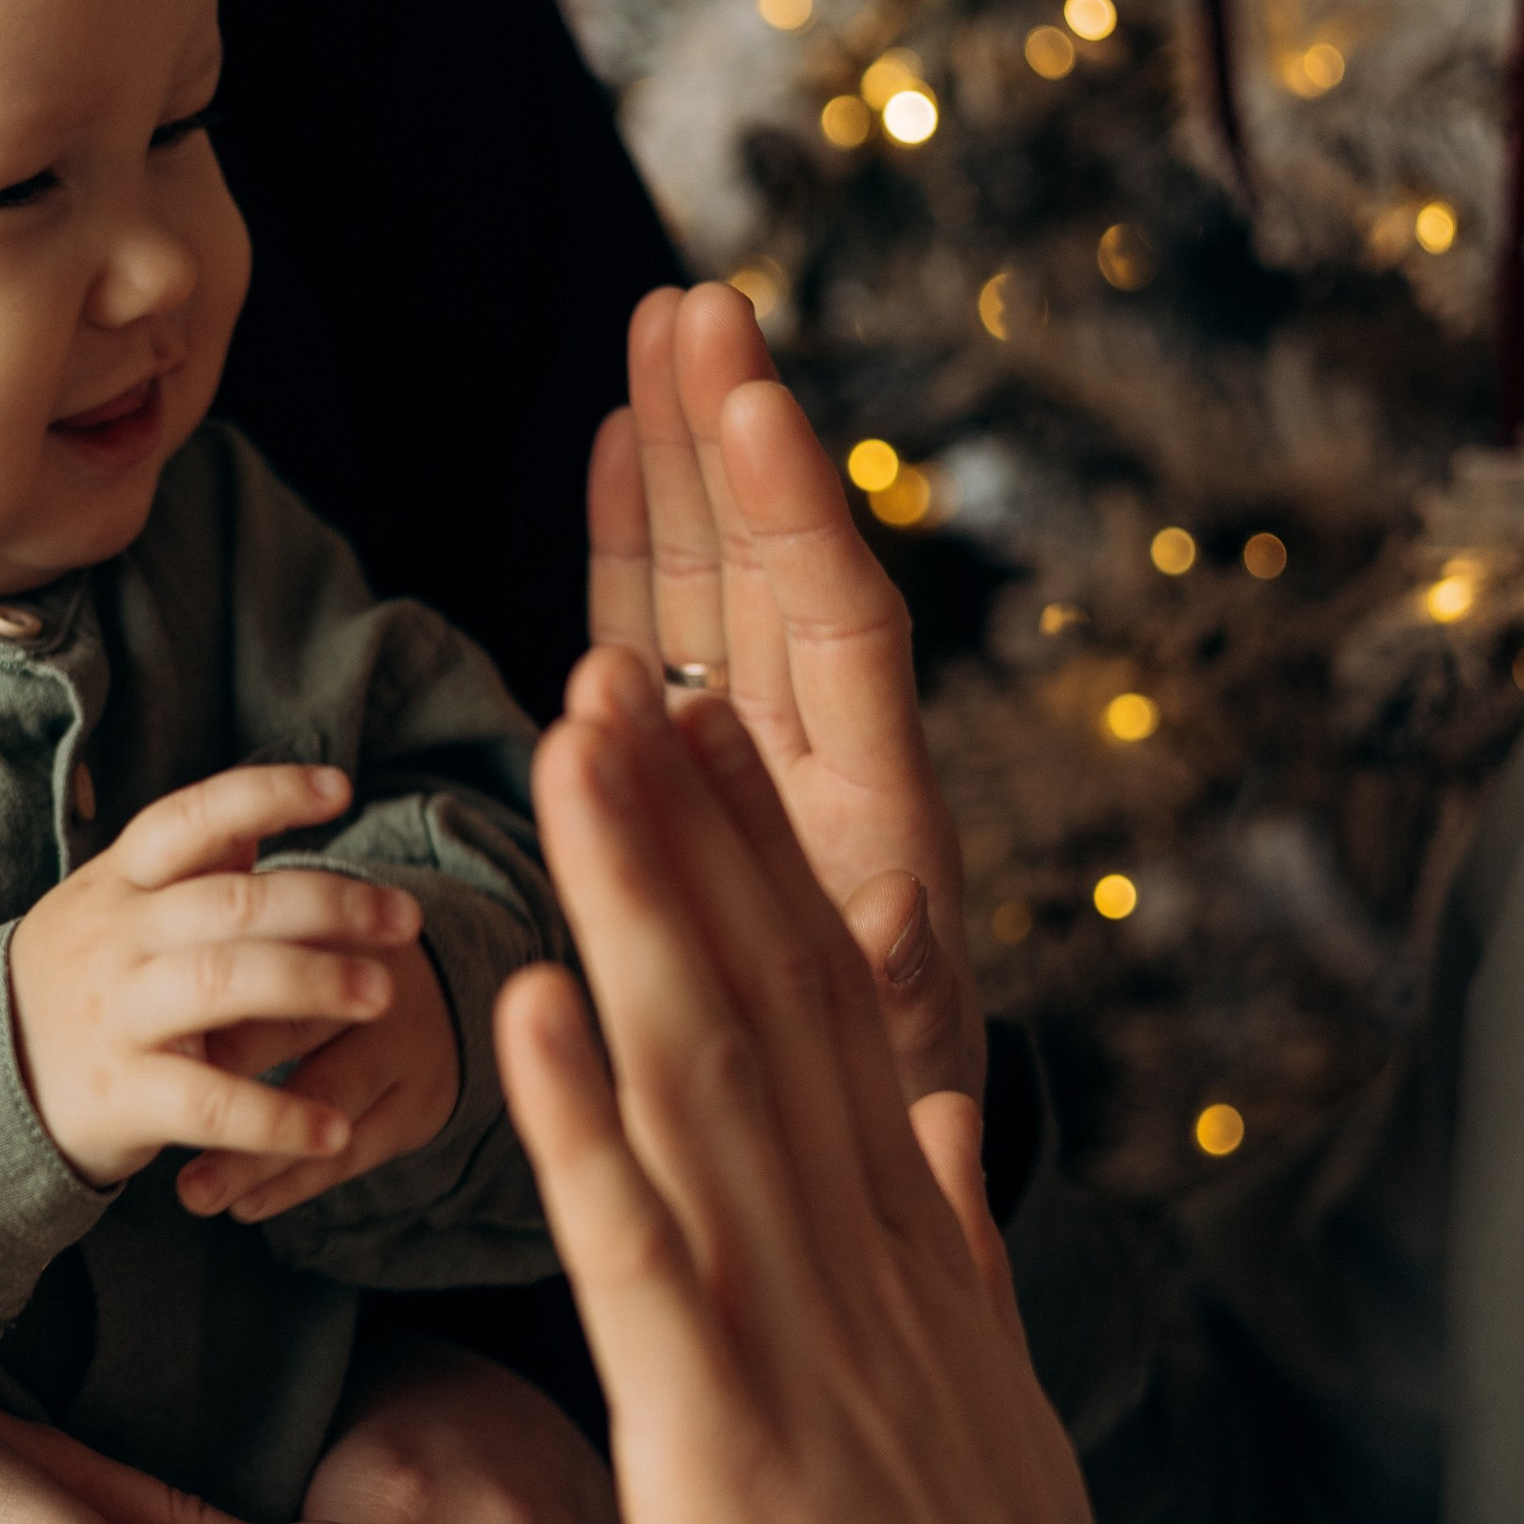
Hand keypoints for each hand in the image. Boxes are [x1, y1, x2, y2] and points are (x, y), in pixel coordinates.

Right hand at [9, 763, 420, 1188]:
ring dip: (313, 983)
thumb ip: (186, 872)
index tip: (341, 789)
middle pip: (231, 903)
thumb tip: (261, 817)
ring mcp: (115, 1017)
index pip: (191, 819)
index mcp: (117, 885)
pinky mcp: (119, 1098)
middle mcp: (115, 941)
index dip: (264, 795)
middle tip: (403, 921)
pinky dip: (276, 1117)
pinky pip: (209, 1103)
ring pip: (223, 984)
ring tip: (383, 995)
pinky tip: (332, 1129)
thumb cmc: (76, 986)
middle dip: (328, 904)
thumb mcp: (112, 913)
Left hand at [178, 941, 459, 1223]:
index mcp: (332, 928)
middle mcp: (376, 982)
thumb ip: (230, 956)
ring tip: (195, 1192)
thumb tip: (151, 990)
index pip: (259, 960)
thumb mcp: (295, 937)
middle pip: (292, 1028)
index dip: (201, 1007)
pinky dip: (296, 1183)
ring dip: (257, 1155)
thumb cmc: (331, 961)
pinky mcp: (420, 1105)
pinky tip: (244, 1205)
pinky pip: (356, 1154)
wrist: (448, 987)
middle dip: (223, 1078)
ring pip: (324, 1102)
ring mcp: (405, 1048)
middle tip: (158, 1119)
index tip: (148, 1045)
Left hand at [495, 656, 1126, 1523]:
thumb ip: (953, 1238)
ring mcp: (792, 1326)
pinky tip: (530, 1008)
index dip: (751, 856)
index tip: (690, 725)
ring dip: (632, 903)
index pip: (827, 998)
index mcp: (905, 1232)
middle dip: (681, 822)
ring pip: (701, 1073)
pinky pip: (639, 1253)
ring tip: (566, 752)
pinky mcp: (719, 1433)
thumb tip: (948, 1121)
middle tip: (606, 666)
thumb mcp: (977, 1390)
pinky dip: (582, 1126)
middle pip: (765, 990)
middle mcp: (857, 1243)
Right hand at [590, 284, 982, 1104]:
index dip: (796, 517)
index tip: (753, 399)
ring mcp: (753, 765)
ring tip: (658, 323)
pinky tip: (615, 440)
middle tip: (699, 308)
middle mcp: (822, 773)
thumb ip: (890, 1008)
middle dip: (739, 440)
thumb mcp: (892, 1098)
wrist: (850, 1216)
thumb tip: (907, 921)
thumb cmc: (884, 1152)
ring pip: (715, 586)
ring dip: (689, 456)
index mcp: (882, 828)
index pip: (840, 636)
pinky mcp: (689, 784)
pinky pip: (662, 640)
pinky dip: (637, 540)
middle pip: (780, 577)